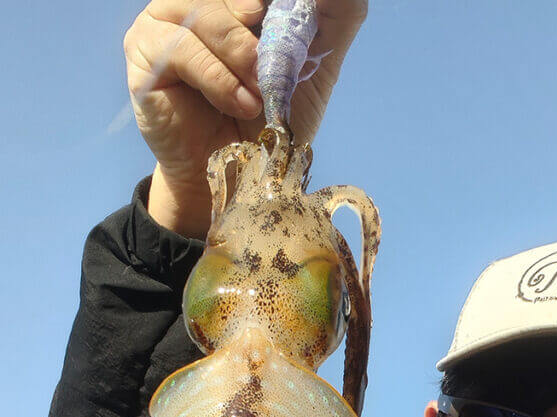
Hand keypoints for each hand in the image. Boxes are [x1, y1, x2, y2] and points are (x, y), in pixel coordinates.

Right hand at [124, 0, 367, 237]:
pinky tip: (236, 104)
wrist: (236, 178)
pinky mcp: (143, 50)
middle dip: (259, 36)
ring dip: (240, 59)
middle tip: (271, 77)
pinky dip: (217, 77)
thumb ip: (332, 16)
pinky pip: (180, 45)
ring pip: (205, 13)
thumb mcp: (313, 65)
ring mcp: (164, 19)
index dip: (268, 5)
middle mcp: (196, 0)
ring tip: (255, 100)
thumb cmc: (270, 123)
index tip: (282, 33)